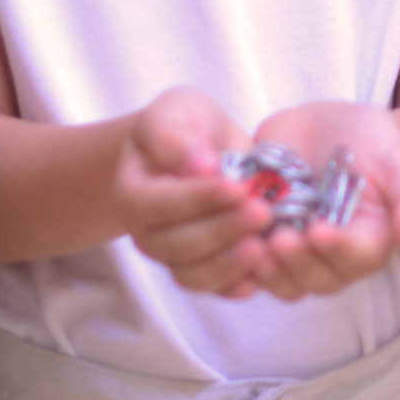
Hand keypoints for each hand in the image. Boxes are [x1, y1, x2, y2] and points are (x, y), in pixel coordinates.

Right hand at [118, 88, 269, 298]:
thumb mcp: (175, 111)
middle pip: (179, 245)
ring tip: (265, 245)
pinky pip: (213, 288)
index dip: (198, 199)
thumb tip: (200, 165)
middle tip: (263, 212)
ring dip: (230, 263)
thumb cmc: (184, 125)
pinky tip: (263, 272)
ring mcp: (173, 256)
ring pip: (193, 274)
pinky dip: (236, 284)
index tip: (237, 186)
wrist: (197, 147)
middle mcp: (147, 233)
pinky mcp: (201, 268)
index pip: (161, 204)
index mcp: (134, 193)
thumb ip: (176, 135)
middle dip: (223, 230)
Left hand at [246, 102, 399, 302]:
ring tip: (255, 244)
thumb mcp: (397, 158)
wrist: (325, 125)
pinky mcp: (264, 240)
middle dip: (297, 262)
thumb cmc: (371, 140)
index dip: (338, 250)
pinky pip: (250, 265)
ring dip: (268, 270)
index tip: (319, 230)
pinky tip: (231, 239)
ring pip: (282, 281)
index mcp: (370, 239)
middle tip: (280, 238)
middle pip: (317, 278)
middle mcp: (334, 256)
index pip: (358, 258)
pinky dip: (240, 259)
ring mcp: (297, 251)